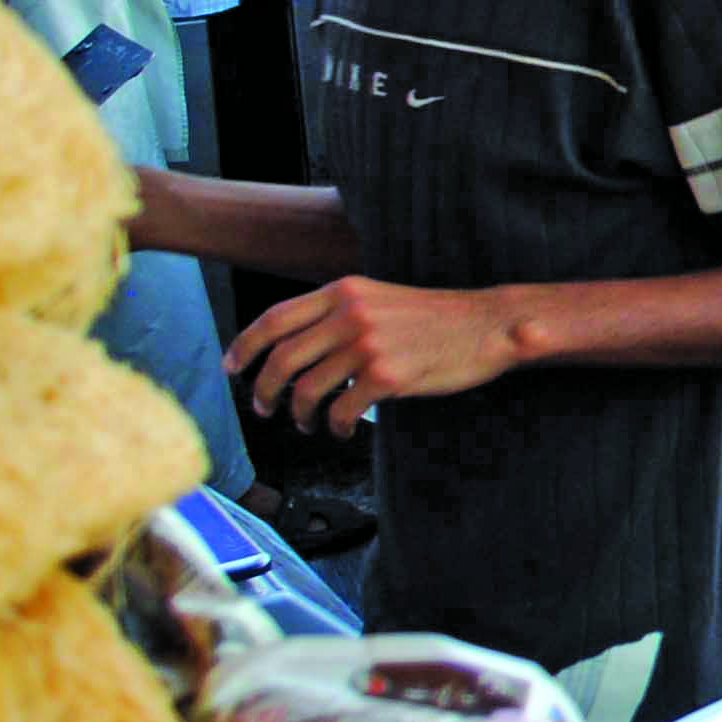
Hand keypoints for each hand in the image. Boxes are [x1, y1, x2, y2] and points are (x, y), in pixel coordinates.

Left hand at [229, 278, 526, 440]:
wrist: (488, 324)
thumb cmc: (435, 317)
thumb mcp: (379, 298)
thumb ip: (338, 312)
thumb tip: (293, 344)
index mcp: (343, 291)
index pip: (274, 319)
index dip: (244, 347)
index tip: (234, 369)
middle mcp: (350, 314)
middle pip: (281, 359)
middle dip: (264, 390)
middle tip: (264, 407)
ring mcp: (368, 345)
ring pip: (306, 389)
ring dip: (298, 414)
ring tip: (306, 423)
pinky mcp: (388, 376)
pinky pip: (341, 410)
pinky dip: (335, 426)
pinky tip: (345, 429)